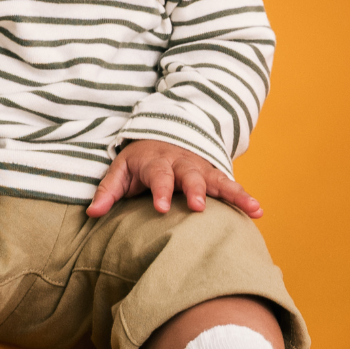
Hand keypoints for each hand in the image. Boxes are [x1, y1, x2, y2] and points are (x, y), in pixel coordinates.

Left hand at [86, 140, 262, 219]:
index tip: (161, 208)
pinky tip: (258, 211)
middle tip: (198, 207)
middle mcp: (181, 163)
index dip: (160, 190)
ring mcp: (200, 168)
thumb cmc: (139, 162)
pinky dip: (244, 196)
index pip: (157, 176)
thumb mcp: (120, 170)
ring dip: (232, 193)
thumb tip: (92, 213)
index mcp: (156, 162)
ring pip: (217, 179)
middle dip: (195, 190)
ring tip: (249, 208)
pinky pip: (230, 185)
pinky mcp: (213, 175)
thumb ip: (107, 190)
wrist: (162, 135)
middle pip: (189, 176)